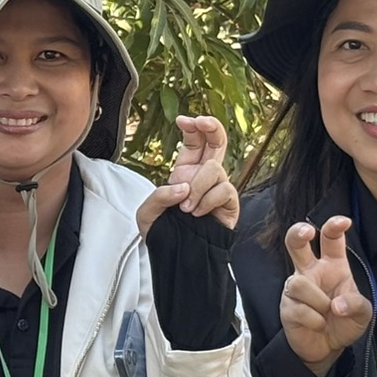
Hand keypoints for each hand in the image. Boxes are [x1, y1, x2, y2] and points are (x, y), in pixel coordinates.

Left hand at [136, 115, 238, 236]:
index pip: (195, 141)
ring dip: (198, 186)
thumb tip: (183, 186)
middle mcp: (204, 176)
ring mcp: (218, 188)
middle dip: (212, 127)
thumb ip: (160, 196)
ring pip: (215, 169)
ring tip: (186, 208)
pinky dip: (208, 200)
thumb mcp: (147, 213)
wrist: (178, 257)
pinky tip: (198, 213)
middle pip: (217, 142)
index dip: (193, 127)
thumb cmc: (163, 233)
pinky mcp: (229, 203)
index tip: (182, 120)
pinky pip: (224, 190)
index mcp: (185, 171)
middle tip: (202, 121)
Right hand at [280, 216, 371, 375]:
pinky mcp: (286, 306)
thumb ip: (356, 304)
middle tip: (306, 232)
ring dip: (318, 302)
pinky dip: (313, 320)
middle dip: (298, 233)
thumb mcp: (362, 313)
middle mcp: (311, 272)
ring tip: (326, 315)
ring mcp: (296, 288)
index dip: (334, 227)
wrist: (327, 349)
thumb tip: (337, 305)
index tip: (343, 222)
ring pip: (298, 282)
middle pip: (296, 243)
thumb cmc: (344, 323)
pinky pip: (298, 308)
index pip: (330, 240)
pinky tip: (318, 325)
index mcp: (332, 266)